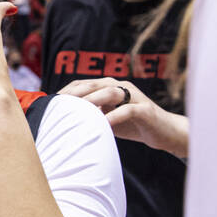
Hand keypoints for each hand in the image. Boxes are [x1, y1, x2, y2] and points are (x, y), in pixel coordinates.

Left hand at [58, 77, 187, 157]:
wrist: (165, 132)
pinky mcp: (145, 109)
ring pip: (110, 92)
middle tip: (59, 105)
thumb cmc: (133, 125)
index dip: (67, 91)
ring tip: (77, 110)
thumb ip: (91, 116)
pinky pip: (128, 109)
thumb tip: (65, 122)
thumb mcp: (108, 119)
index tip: (51, 101)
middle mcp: (122, 87)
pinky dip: (114, 116)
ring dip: (92, 100)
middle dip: (75, 93)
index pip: (84, 84)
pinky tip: (103, 123)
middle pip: (94, 84)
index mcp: (111, 87)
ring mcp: (135, 96)